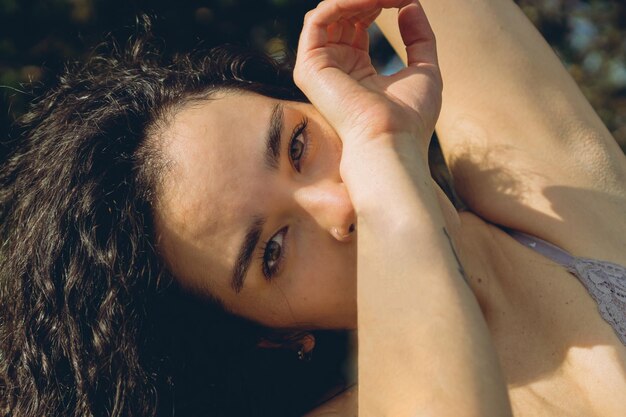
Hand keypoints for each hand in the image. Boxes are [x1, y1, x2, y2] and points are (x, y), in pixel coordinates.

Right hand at [294, 0, 441, 146]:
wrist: (392, 141)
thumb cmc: (410, 119)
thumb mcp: (425, 69)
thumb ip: (419, 37)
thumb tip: (410, 4)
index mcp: (357, 71)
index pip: (359, 24)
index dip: (378, 3)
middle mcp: (335, 67)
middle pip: (342, 15)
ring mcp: (319, 68)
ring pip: (327, 13)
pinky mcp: (309, 67)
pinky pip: (318, 19)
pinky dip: (342, 2)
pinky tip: (370, 0)